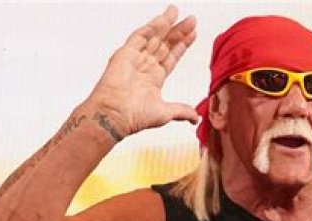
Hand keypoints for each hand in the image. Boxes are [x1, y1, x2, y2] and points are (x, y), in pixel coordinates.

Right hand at [85, 5, 197, 136]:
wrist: (115, 116)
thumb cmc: (135, 117)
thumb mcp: (165, 113)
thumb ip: (181, 111)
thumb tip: (196, 118)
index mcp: (154, 78)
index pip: (171, 57)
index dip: (182, 45)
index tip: (193, 34)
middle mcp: (145, 66)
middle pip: (165, 44)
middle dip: (179, 32)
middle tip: (192, 19)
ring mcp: (135, 59)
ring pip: (154, 37)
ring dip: (166, 24)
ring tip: (176, 11)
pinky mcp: (125, 54)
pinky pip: (139, 36)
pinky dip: (151, 27)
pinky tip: (161, 19)